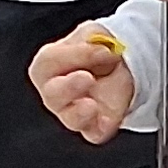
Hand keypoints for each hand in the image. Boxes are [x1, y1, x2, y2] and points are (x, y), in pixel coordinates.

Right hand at [31, 26, 136, 141]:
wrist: (119, 68)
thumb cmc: (96, 52)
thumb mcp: (93, 34)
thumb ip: (93, 39)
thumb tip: (102, 48)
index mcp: (48, 66)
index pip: (49, 61)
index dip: (74, 55)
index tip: (103, 49)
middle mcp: (56, 92)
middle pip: (52, 94)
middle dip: (69, 87)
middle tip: (88, 78)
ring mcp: (73, 112)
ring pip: (70, 118)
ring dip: (80, 112)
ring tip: (92, 105)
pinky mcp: (94, 127)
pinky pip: (93, 133)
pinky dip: (100, 127)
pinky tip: (107, 119)